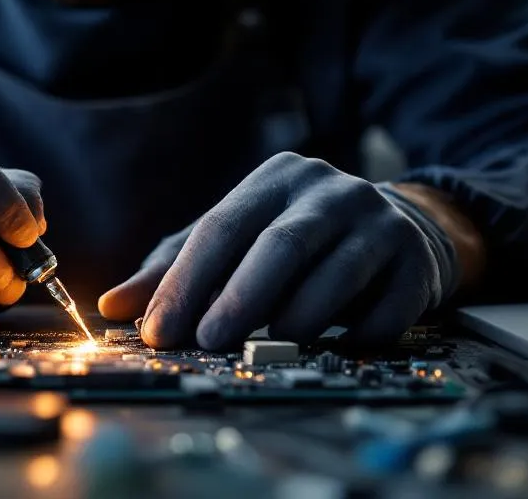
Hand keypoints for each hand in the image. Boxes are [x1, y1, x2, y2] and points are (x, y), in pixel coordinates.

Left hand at [98, 154, 459, 348]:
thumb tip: (112, 305)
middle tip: (209, 342)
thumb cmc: (297, 238)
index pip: (221, 227)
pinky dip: (351, 337)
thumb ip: (174, 269)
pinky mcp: (415, 262)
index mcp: (276, 178)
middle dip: (239, 298)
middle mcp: (329, 190)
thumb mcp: (236, 239)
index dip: (186, 282)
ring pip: (334, 275)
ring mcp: (379, 222)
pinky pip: (381, 312)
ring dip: (295, 319)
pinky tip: (331, 349)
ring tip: (266, 348)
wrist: (399, 228)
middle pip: (281, 244)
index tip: (157, 331)